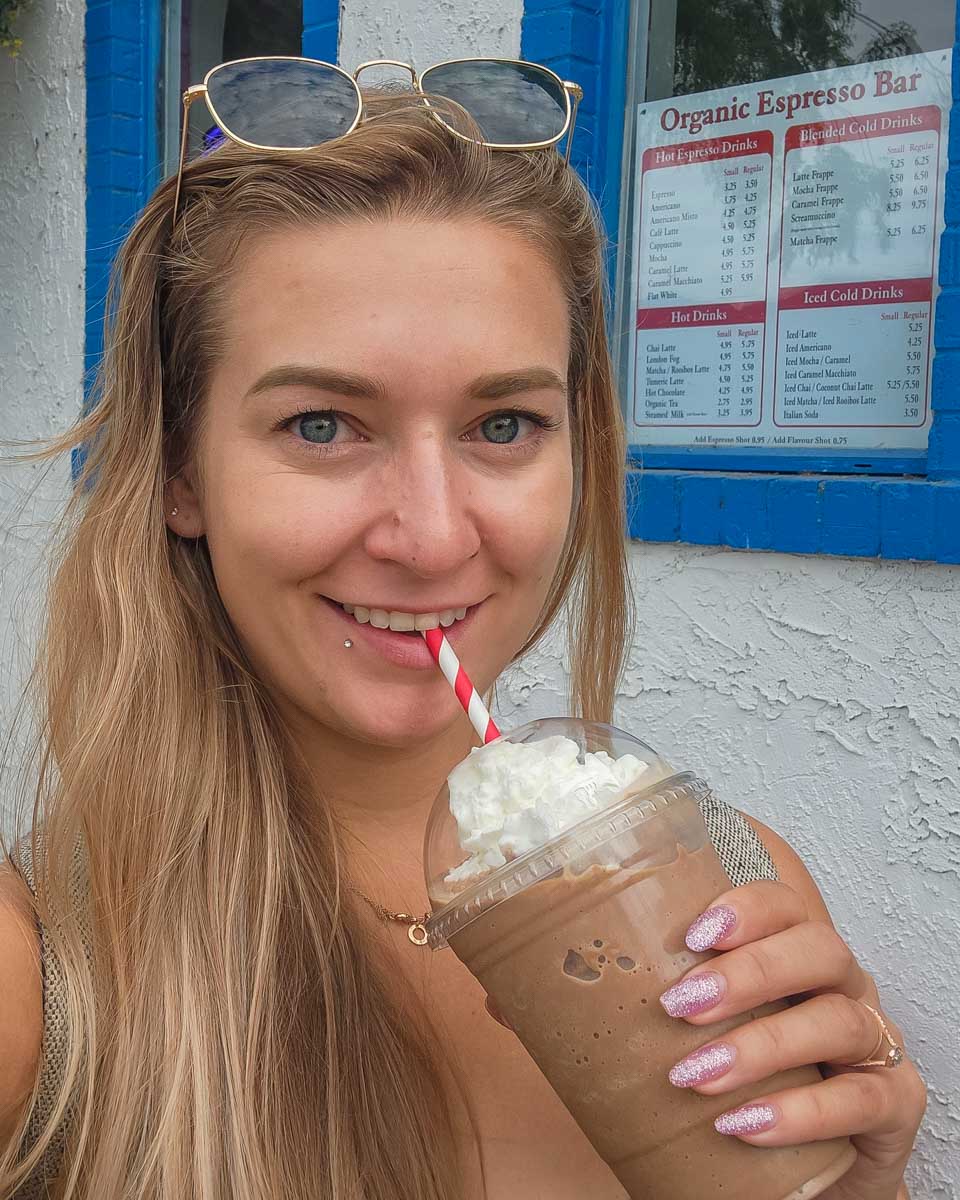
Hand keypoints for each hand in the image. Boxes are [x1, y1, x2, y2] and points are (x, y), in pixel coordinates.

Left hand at [661, 881, 926, 1199]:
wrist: (802, 1174)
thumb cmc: (737, 1084)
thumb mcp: (692, 1036)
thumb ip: (631, 1010)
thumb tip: (524, 998)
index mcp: (791, 956)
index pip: (784, 905)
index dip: (746, 909)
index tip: (690, 935)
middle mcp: (839, 987)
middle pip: (818, 949)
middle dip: (750, 971)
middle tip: (680, 1005)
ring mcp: (872, 1044)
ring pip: (840, 1019)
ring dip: (764, 1043)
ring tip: (697, 1074)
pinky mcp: (892, 1106)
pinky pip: (864, 1098)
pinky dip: (803, 1111)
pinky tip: (746, 1125)